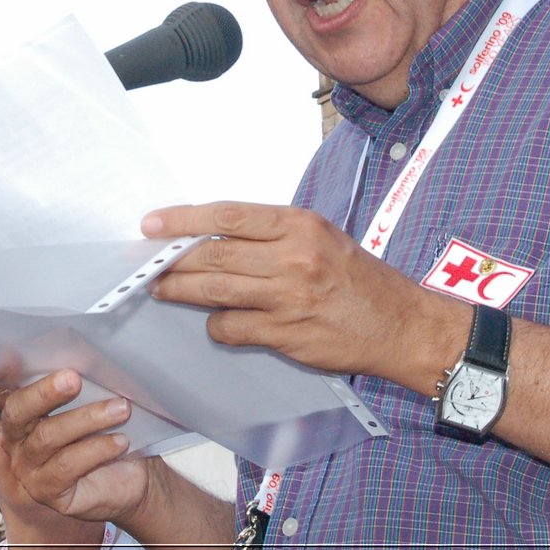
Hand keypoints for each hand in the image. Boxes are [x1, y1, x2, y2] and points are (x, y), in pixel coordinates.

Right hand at [0, 371, 159, 525]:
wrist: (133, 477)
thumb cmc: (109, 430)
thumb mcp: (95, 401)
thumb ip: (78, 382)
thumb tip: (82, 355)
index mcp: (22, 410)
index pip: (2, 387)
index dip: (0, 371)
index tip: (8, 351)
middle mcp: (16, 439)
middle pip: (18, 411)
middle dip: (44, 392)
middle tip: (74, 378)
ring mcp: (27, 469)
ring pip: (47, 437)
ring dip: (87, 419)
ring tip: (121, 409)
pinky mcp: (46, 492)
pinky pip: (67, 466)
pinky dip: (97, 449)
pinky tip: (120, 441)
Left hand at [145, 202, 460, 386]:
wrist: (400, 323)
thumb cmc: (357, 277)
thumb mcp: (320, 237)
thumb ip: (272, 234)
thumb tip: (214, 235)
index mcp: (298, 225)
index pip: (227, 216)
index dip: (183, 219)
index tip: (153, 224)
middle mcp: (293, 257)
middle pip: (214, 254)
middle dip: (173, 260)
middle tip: (149, 265)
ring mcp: (289, 297)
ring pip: (216, 291)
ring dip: (181, 291)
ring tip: (163, 290)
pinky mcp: (288, 334)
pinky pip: (233, 328)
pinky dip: (217, 325)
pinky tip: (217, 323)